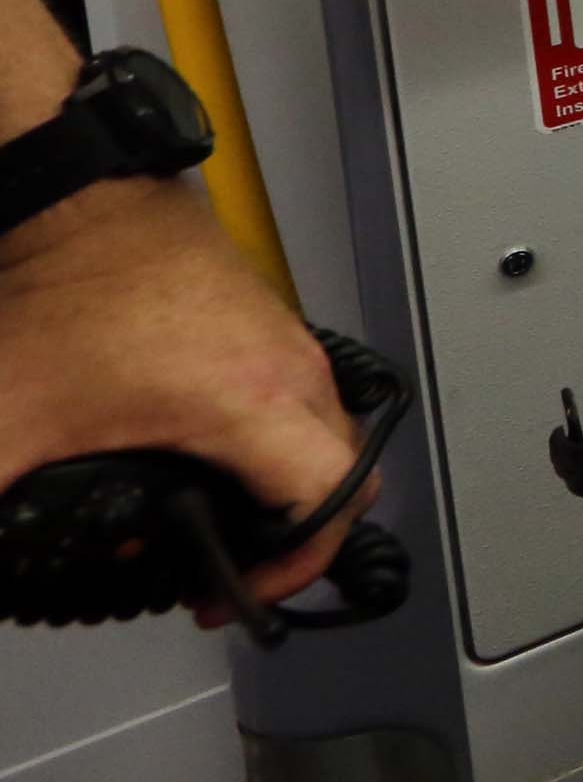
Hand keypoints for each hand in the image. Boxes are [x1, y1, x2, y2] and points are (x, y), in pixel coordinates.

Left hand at [0, 175, 366, 613]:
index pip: (330, 501)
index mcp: (252, 400)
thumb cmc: (67, 284)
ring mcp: (283, 339)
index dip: (299, 565)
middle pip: (350, 473)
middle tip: (233, 566)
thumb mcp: (10, 422)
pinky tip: (203, 451)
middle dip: (300, 535)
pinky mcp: (264, 321)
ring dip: (291, 483)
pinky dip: (274, 439)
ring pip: (329, 432)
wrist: (79, 192)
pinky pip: (301, 397)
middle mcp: (289, 369)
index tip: (242, 589)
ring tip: (221, 516)